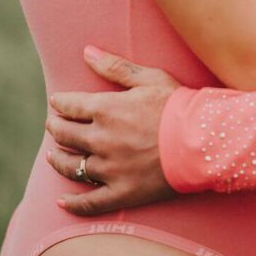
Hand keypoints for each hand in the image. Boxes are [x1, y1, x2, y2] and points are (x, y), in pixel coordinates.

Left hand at [45, 47, 180, 215]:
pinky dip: (74, 203)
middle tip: (54, 125)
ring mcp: (110, 168)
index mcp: (106, 109)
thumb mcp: (150, 78)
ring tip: (53, 156)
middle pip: (66, 135)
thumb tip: (86, 52)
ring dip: (58, 160)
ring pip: (72, 167)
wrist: (202, 139)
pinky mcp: (121, 192)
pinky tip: (63, 201)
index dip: (60, 103)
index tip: (57, 102)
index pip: (70, 105)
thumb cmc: (178, 104)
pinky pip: (90, 203)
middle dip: (56, 128)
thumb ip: (116, 67)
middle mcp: (101, 139)